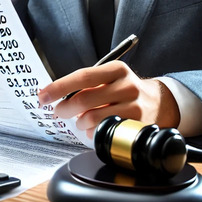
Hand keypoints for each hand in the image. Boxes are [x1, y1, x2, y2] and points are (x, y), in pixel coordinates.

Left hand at [37, 61, 178, 139]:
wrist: (158, 102)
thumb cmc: (123, 89)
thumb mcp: (109, 78)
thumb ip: (85, 84)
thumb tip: (53, 94)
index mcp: (116, 69)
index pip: (82, 76)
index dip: (59, 87)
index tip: (43, 96)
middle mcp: (127, 85)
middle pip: (85, 99)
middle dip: (65, 108)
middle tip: (59, 112)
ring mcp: (134, 106)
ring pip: (94, 117)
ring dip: (80, 122)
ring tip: (80, 121)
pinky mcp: (137, 124)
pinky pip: (105, 131)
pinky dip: (93, 132)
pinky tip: (94, 128)